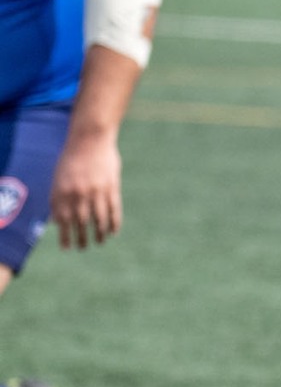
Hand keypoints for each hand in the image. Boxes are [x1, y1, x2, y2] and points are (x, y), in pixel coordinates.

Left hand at [49, 132, 121, 248]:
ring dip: (99, 234)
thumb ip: (59, 197)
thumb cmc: (72, 158)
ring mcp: (96, 192)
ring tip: (100, 242)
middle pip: (81, 223)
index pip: (63, 220)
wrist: (90, 139)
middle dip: (82, 238)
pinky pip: (114, 211)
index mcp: (62, 191)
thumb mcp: (59, 177)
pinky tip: (113, 232)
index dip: (65, 235)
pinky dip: (114, 223)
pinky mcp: (111, 188)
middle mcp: (78, 194)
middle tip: (83, 247)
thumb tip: (59, 219)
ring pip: (98, 219)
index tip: (67, 247)